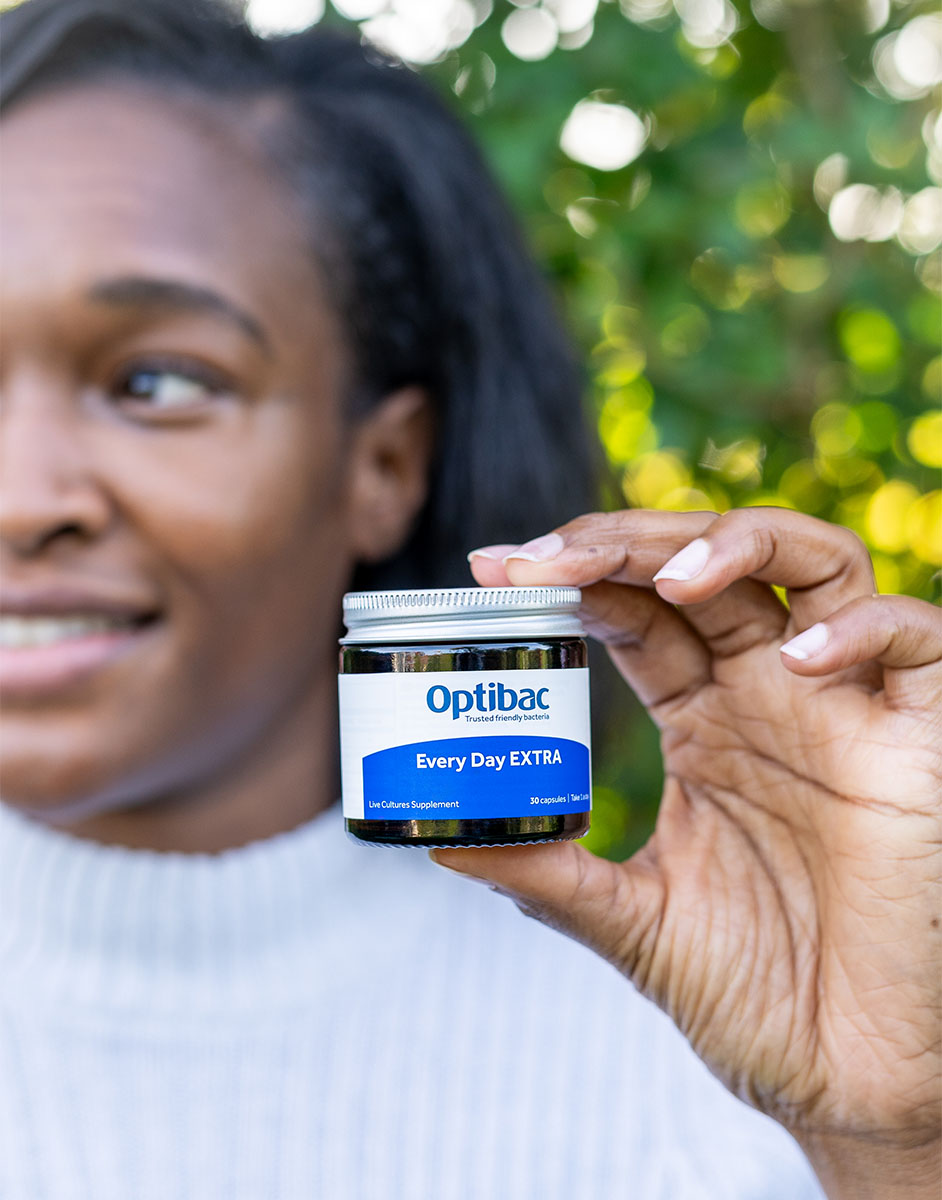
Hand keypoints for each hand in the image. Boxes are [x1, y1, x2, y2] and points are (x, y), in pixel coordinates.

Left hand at [434, 508, 941, 1198]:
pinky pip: (915, 642)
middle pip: (704, 566)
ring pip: (813, 561)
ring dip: (738, 544)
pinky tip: (797, 660)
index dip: (573, 577)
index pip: (637, 609)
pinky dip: (862, 630)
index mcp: (703, 720)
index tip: (493, 572)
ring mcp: (844, 707)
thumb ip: (550, 874)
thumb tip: (443, 842)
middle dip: (625, 543)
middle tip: (546, 560)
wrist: (848, 1081)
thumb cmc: (754, 996)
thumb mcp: (633, 920)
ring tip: (669, 577)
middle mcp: (768, 693)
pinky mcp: (919, 743)